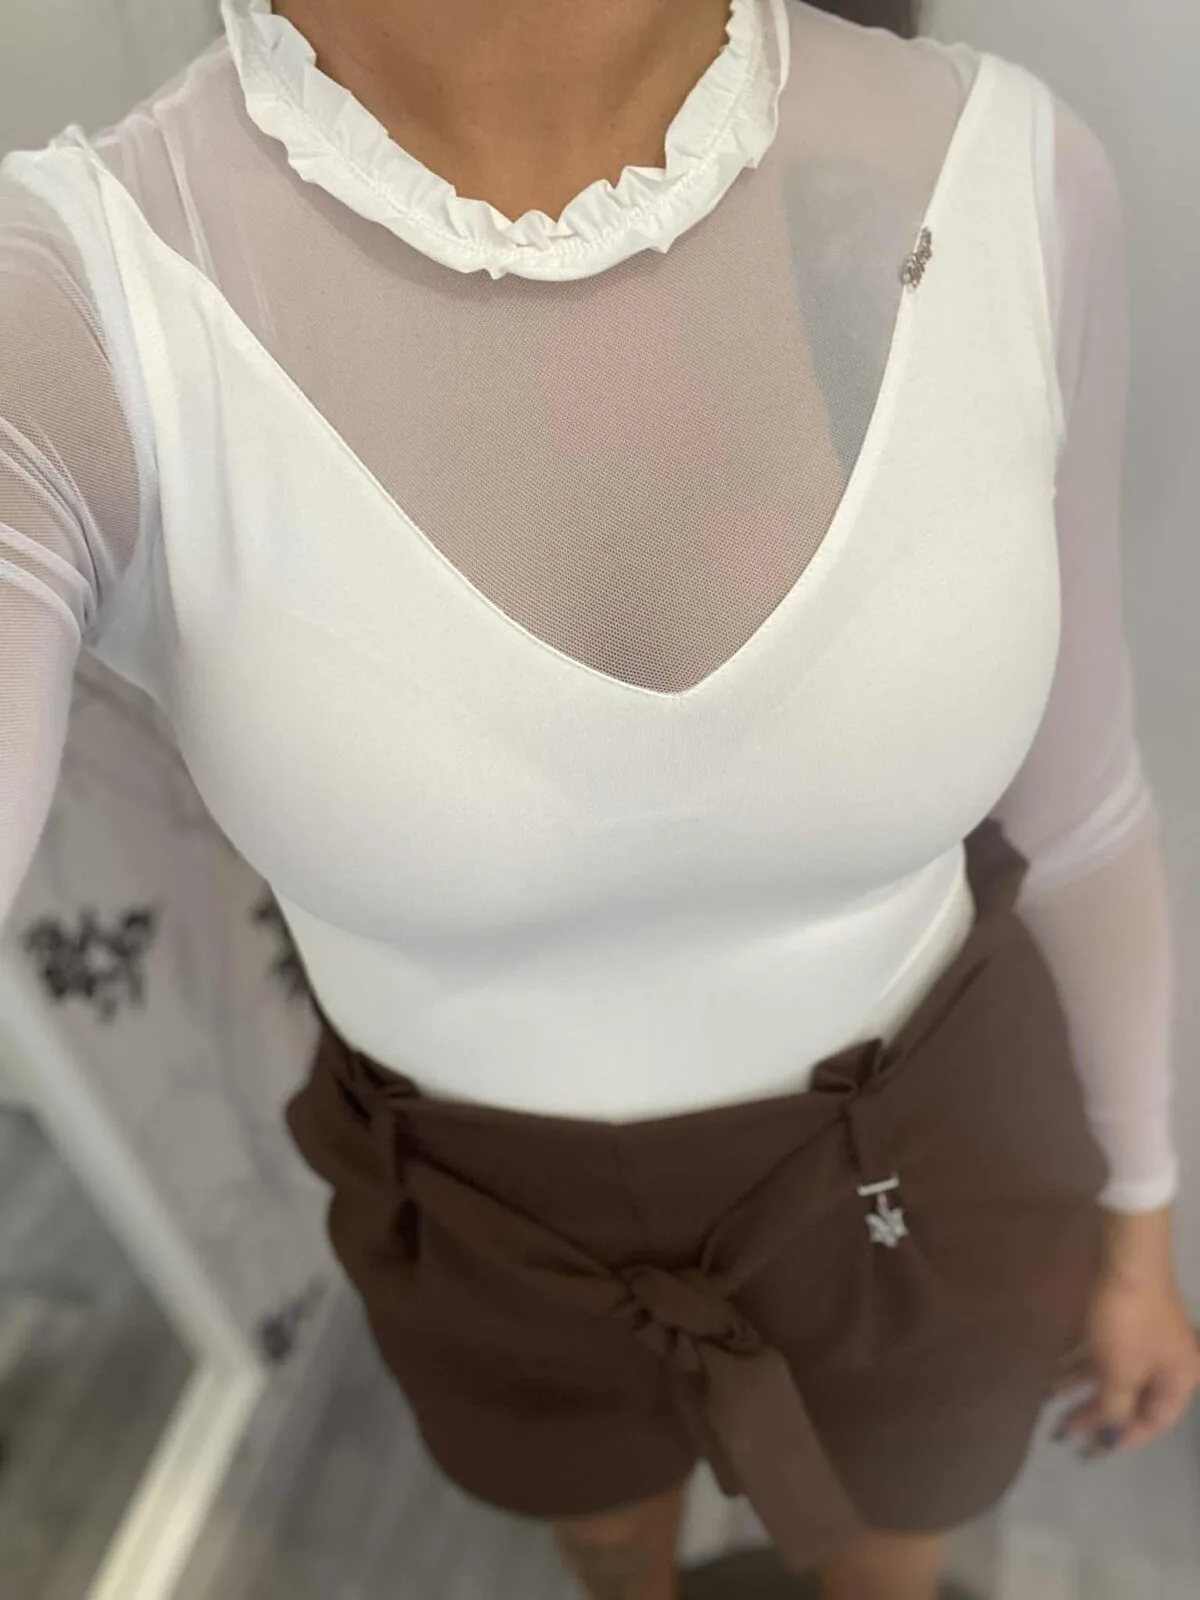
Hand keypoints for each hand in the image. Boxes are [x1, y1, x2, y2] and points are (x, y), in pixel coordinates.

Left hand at [1054, 1206, 1199, 1456]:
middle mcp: (1169, 1361)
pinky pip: (1104, 1348)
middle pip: (1132, 1397)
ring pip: (1114, 1371)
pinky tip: (1054, 1365)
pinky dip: (1081, 1360)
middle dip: (1096, 1413)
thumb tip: (1110, 1431)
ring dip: (1083, 1384)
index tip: (1089, 1451)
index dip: (1122, 1438)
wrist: (1127, 1256)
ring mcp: (1147, 1335)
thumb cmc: (1129, 1321)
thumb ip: (1115, 1407)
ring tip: (1049, 1394)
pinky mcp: (1126, 1314)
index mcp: (1180, 1380)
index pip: (1154, 1423)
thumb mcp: (1121, 1372)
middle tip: (1061, 1429)